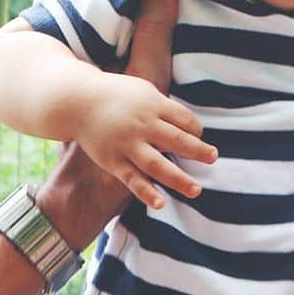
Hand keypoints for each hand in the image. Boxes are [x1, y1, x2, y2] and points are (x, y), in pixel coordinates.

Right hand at [73, 72, 214, 209]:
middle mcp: (143, 126)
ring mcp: (127, 145)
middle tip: (214, 158)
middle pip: (177, 140)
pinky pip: (132, 179)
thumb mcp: (145, 91)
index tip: (199, 135)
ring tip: (197, 189)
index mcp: (154, 105)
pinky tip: (160, 203)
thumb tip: (189, 124)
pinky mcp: (113, 161)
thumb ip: (165, 107)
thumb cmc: (119, 95)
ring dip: (178, 179)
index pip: (185, 120)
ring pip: (157, 165)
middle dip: (198, 150)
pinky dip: (146, 192)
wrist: (79, 102)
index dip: (196, 129)